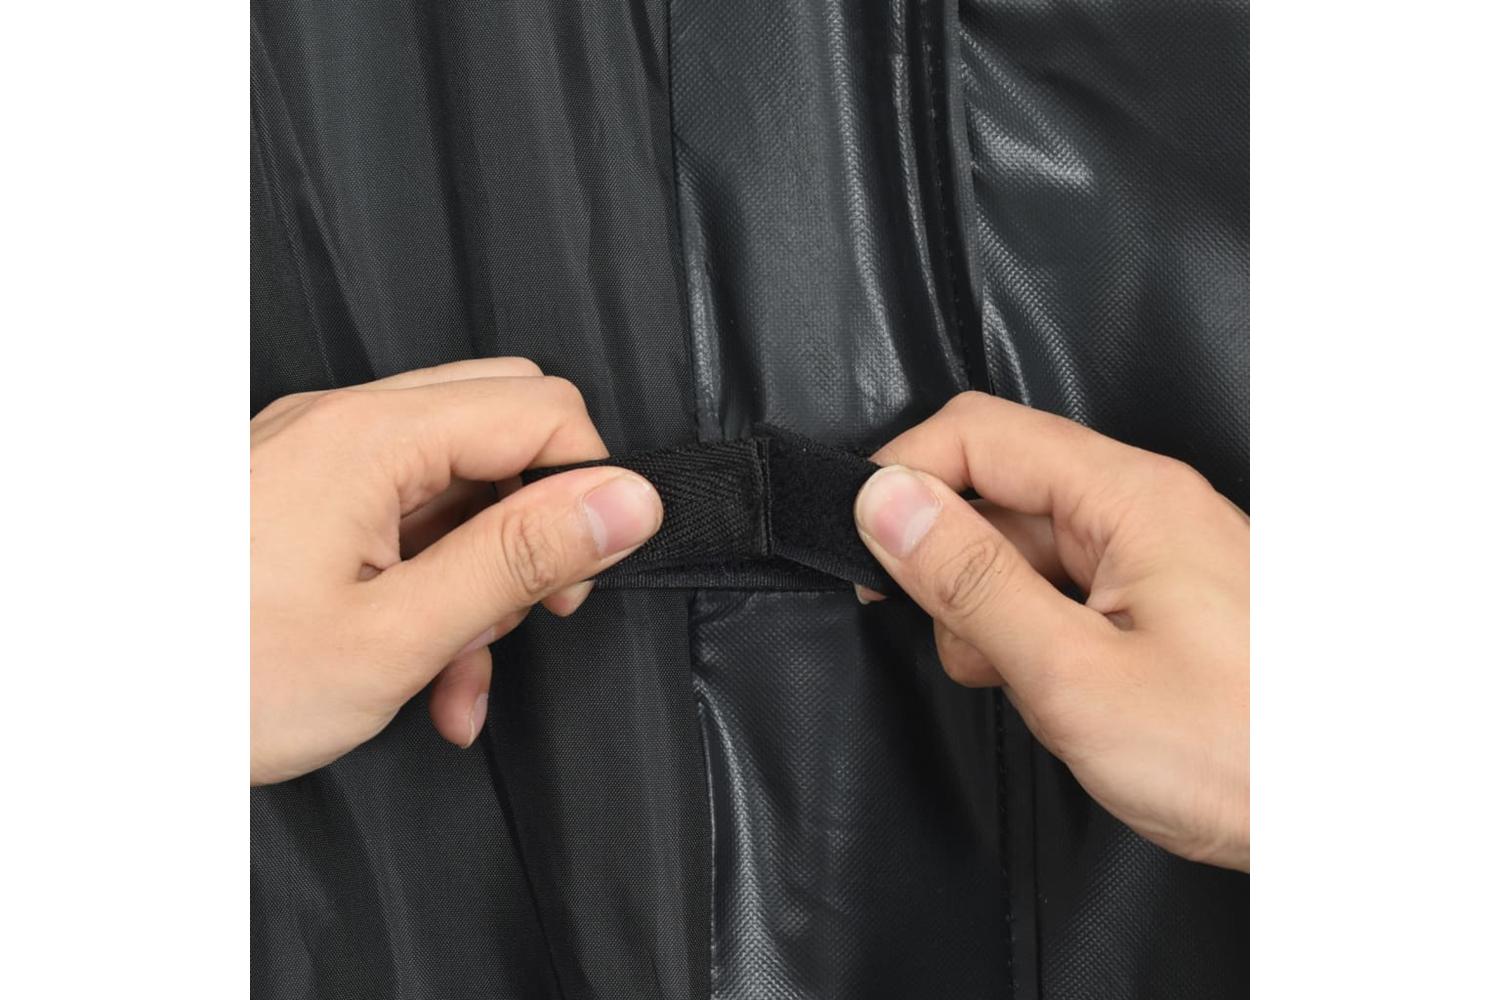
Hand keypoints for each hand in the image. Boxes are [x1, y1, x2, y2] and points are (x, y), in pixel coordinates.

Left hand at [251, 359, 661, 784]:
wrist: (89, 718)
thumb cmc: (215, 682)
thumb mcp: (396, 635)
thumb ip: (522, 556)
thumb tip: (626, 500)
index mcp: (370, 438)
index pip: (544, 407)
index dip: (587, 488)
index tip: (580, 573)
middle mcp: (341, 425)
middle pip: (502, 424)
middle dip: (536, 520)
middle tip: (535, 604)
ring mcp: (313, 457)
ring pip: (455, 477)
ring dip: (482, 571)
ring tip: (460, 672)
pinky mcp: (296, 495)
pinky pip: (400, 511)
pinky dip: (431, 579)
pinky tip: (427, 669)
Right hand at [853, 392, 1247, 870]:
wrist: (1347, 820)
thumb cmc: (1241, 753)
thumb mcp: (1073, 673)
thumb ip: (971, 581)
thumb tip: (887, 503)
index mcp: (1129, 497)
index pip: (980, 431)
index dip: (906, 478)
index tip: (863, 546)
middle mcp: (1143, 506)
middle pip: (999, 485)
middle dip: (947, 557)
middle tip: (947, 635)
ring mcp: (1153, 551)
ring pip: (1024, 541)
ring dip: (988, 605)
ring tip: (1016, 680)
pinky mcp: (1158, 597)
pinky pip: (1063, 583)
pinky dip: (1029, 628)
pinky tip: (1048, 684)